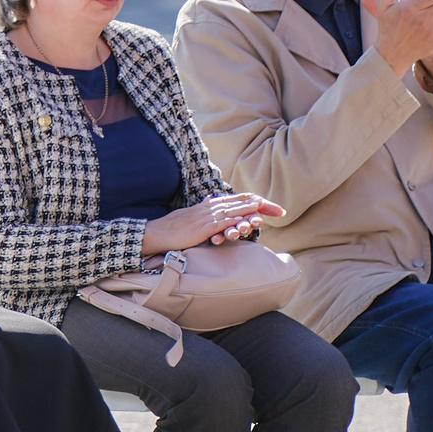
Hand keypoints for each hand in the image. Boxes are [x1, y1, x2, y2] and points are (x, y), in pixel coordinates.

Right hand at [142, 192, 284, 255]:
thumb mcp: (189, 214)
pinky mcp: (201, 228)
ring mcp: (205, 218)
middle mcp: (208, 209)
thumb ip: (202, 207)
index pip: (234, 200)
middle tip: (278, 208)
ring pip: (232, 211)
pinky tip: (246, 221)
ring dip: (250, 210)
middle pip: (238, 203)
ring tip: (266, 209)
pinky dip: (235, 220)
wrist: (155, 233)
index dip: (252, 201)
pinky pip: (221, 223)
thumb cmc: (171, 228)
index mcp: (207, 206)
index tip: (268, 205)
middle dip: (259, 205)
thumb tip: (211, 198)